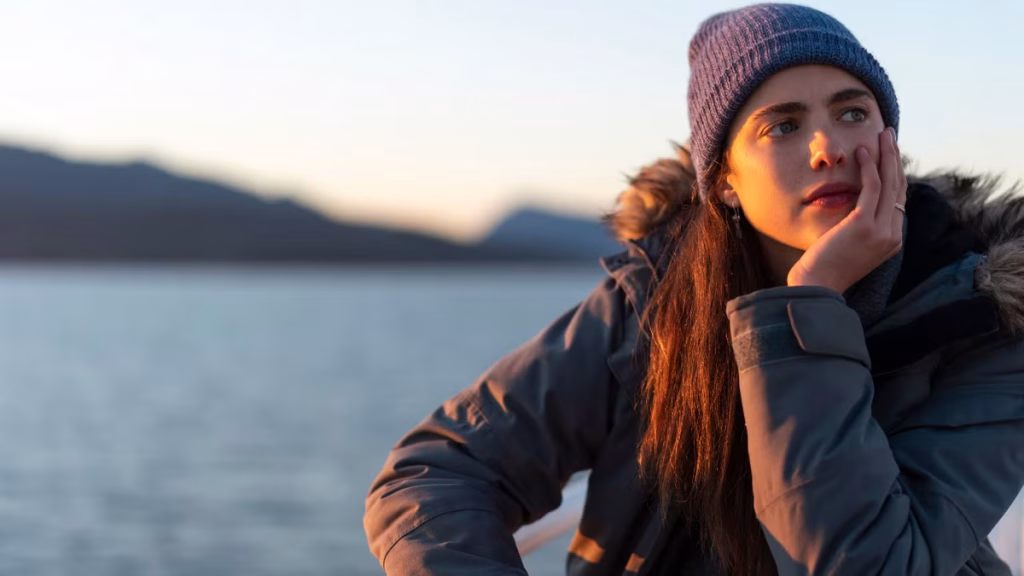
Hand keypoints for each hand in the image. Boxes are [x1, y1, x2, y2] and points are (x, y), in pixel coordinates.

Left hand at [787, 127, 906, 292]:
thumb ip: (860, 229)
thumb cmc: (825, 269)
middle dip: (895, 158)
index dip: (896, 173)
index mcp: (892, 241)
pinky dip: (868, 166)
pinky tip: (862, 151)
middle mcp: (892, 235)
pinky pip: (871, 187)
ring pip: (889, 183)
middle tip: (889, 135)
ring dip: (886, 155)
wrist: (816, 288)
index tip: (889, 153)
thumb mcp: (851, 247)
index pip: (898, 200)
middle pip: (899, 187)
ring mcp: (881, 230)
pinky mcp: (864, 224)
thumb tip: (856, 209)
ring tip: (882, 134)